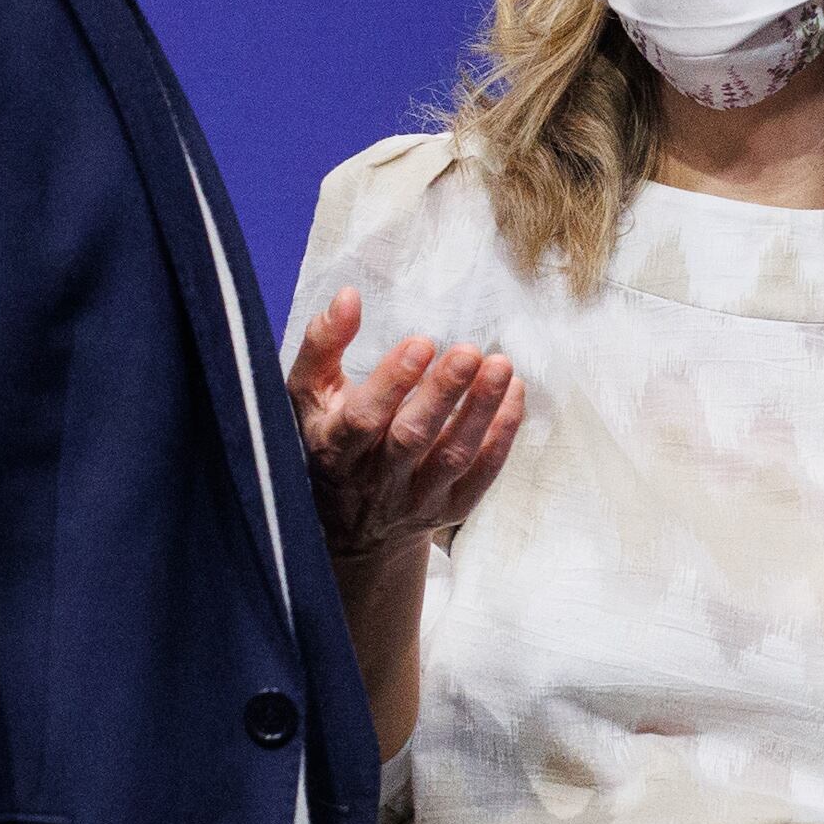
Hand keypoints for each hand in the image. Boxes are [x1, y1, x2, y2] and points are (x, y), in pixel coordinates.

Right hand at [291, 287, 523, 563]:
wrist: (350, 527)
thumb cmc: (328, 439)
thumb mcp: (309, 396)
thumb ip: (322, 345)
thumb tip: (348, 296)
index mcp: (336, 448)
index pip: (364, 419)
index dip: (392, 382)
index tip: (421, 342)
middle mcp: (374, 480)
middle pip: (412, 438)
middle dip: (443, 393)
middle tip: (470, 351)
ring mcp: (415, 499)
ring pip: (453, 457)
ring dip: (481, 411)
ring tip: (502, 366)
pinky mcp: (449, 509)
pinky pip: (481, 474)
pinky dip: (501, 435)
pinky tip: (514, 393)